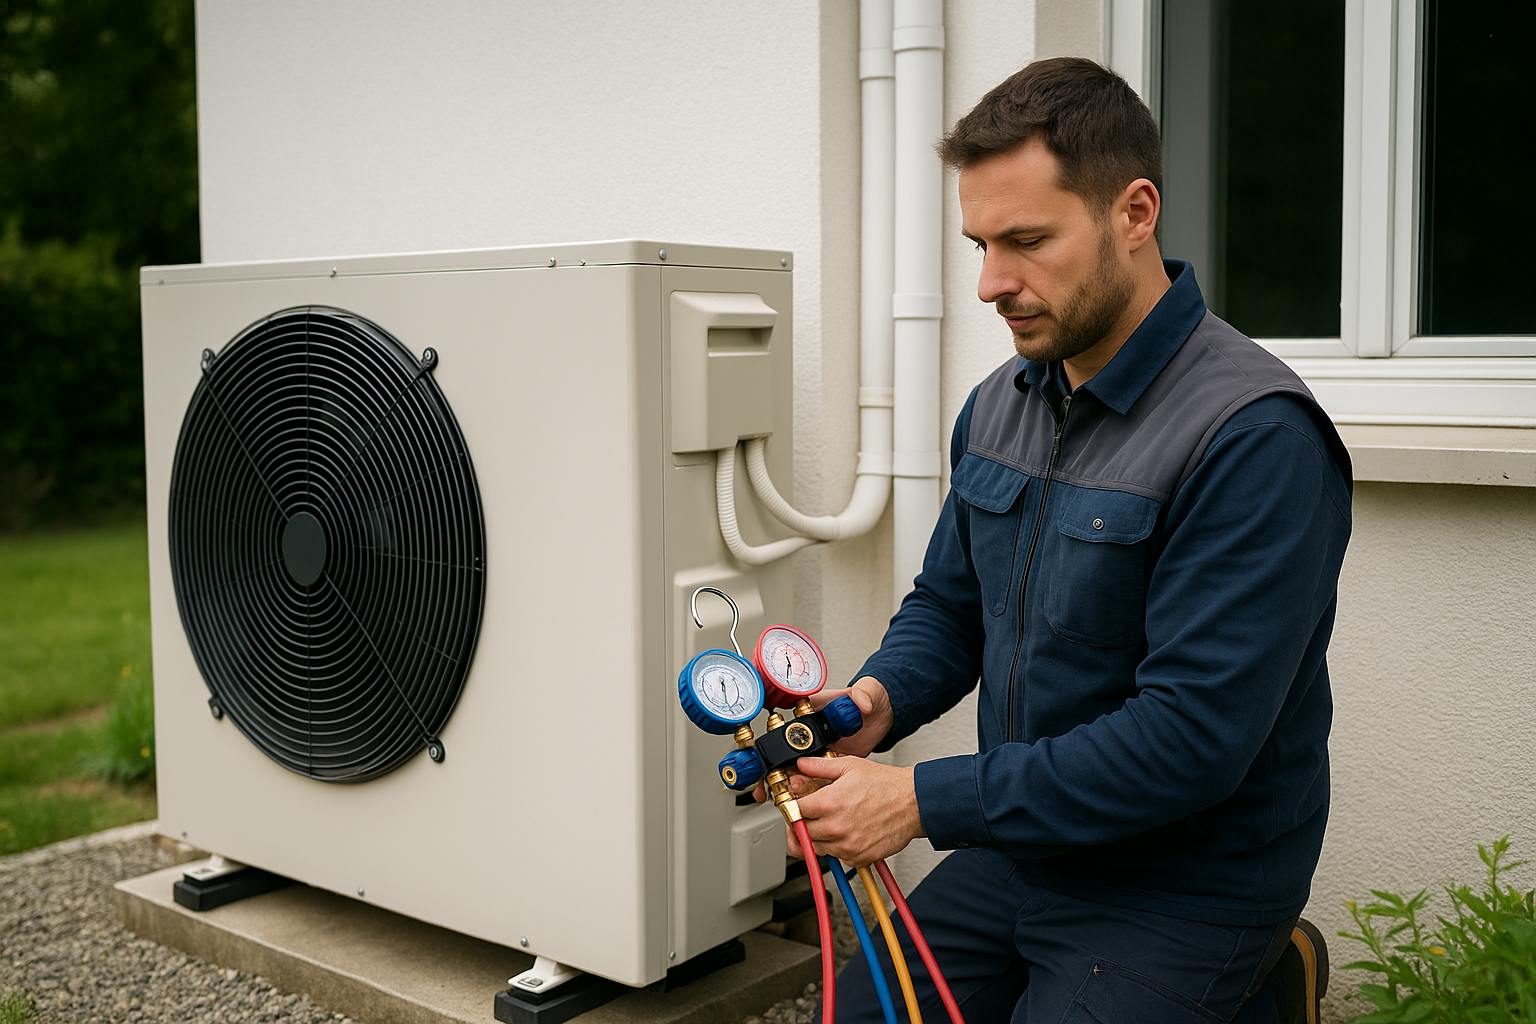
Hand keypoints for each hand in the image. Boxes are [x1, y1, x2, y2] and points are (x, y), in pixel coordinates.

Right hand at [751, 676, 895, 802]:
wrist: (883, 715)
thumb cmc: (870, 698)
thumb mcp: (866, 691)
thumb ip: (862, 694)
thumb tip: (861, 701)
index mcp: (813, 713)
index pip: (786, 728)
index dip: (773, 743)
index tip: (766, 756)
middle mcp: (813, 733)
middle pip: (786, 754)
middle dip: (773, 771)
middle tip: (768, 785)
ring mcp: (821, 750)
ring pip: (798, 769)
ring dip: (789, 783)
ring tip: (786, 795)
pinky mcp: (833, 763)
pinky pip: (818, 778)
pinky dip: (811, 789)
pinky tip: (806, 799)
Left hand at [784, 755, 922, 866]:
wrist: (914, 803)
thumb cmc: (886, 785)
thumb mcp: (850, 766)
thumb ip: (820, 766)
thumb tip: (801, 764)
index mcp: (829, 803)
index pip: (794, 812)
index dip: (792, 807)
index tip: (795, 805)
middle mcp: (836, 827)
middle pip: (801, 833)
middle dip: (801, 824)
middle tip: (809, 816)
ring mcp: (847, 846)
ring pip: (816, 848)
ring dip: (818, 837)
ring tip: (830, 822)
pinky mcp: (858, 858)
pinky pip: (836, 857)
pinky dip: (837, 848)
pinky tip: (846, 832)